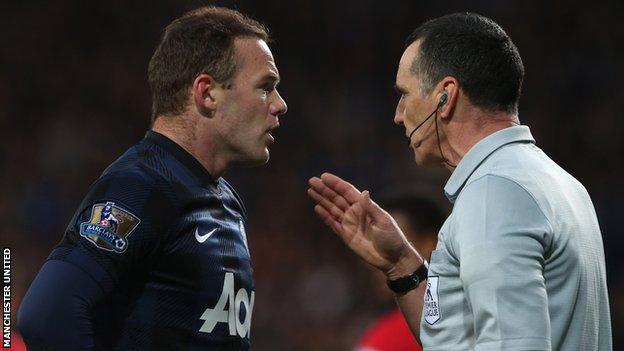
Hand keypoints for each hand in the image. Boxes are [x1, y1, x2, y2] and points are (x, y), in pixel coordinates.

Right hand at [307, 172, 422, 277]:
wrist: (392, 258)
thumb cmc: (392, 238)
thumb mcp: (383, 221)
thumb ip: (370, 208)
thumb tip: (364, 192)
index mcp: (364, 206)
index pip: (347, 191)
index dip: (335, 183)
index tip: (324, 176)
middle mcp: (355, 212)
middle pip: (336, 198)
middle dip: (324, 189)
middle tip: (312, 180)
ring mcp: (349, 223)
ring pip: (332, 208)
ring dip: (322, 199)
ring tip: (311, 190)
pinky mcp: (346, 235)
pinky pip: (332, 223)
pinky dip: (325, 215)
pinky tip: (317, 208)